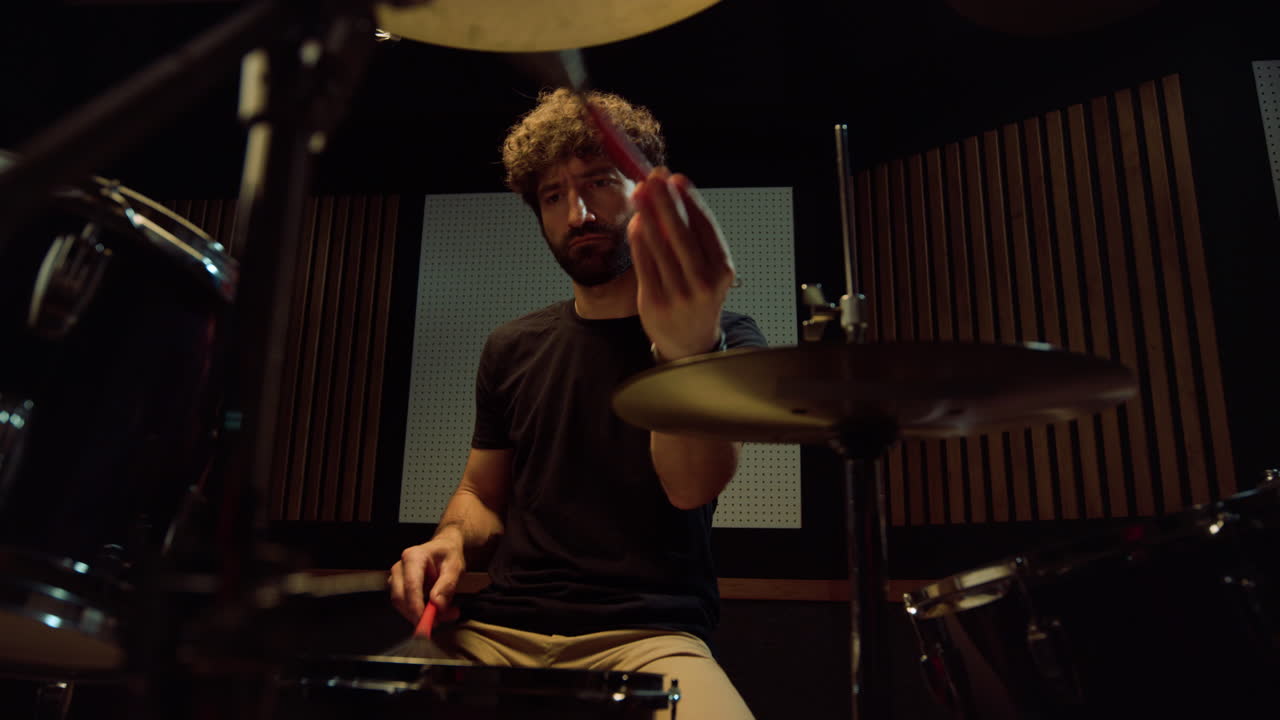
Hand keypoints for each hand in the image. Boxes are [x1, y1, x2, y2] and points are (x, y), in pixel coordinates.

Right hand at [388, 530, 464, 624]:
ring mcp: (396, 578)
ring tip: (444, 614)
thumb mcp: (454, 567)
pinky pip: (404, 605)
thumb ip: (447, 585)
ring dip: (420, 615)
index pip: (411, 585)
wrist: (444, 549)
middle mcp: (400, 567)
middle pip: (400, 597)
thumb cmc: (448, 555)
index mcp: (413, 557)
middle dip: (418, 614)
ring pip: (401, 604)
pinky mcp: (398, 588)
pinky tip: (436, 611)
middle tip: (439, 621)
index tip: (427, 620)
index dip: (416, 606)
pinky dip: (419, 613)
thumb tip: (437, 604)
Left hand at [628, 168, 735, 360]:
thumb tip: (669, 197)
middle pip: (682, 235)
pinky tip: (635, 223)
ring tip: (639, 194)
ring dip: (647, 216)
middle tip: (653, 179)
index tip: (676, 178)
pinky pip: (644, 265)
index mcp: (722, 271)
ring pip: (660, 248)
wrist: (689, 343)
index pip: (706, 228)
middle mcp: (704, 283)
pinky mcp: (656, 303)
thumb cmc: (697, 296)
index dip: (690, 200)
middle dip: (666, 203)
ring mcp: (679, 295)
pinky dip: (638, 241)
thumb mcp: (705, 269)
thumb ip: (691, 237)